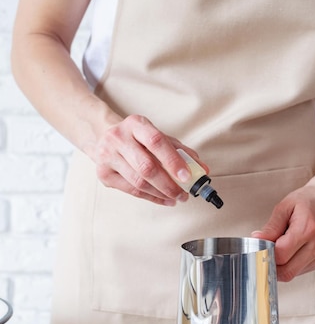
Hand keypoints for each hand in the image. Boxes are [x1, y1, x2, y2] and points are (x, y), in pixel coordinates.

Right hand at [93, 114, 207, 204]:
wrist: (104, 137)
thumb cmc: (138, 139)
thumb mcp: (159, 138)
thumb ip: (182, 152)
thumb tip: (202, 170)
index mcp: (136, 124)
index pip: (156, 142)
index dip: (173, 161)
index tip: (188, 176)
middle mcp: (118, 137)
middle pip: (146, 166)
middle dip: (169, 184)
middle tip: (184, 194)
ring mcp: (107, 155)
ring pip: (139, 182)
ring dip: (161, 193)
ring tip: (176, 197)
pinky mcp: (103, 173)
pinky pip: (131, 191)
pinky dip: (151, 198)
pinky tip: (163, 199)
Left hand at [252, 182, 314, 281]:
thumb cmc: (307, 200)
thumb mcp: (284, 207)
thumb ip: (271, 227)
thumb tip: (257, 240)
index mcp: (309, 229)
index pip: (281, 254)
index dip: (266, 253)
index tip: (259, 247)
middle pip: (287, 270)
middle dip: (272, 264)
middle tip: (265, 251)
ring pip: (293, 273)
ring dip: (281, 265)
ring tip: (280, 247)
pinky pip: (300, 271)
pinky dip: (291, 264)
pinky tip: (290, 250)